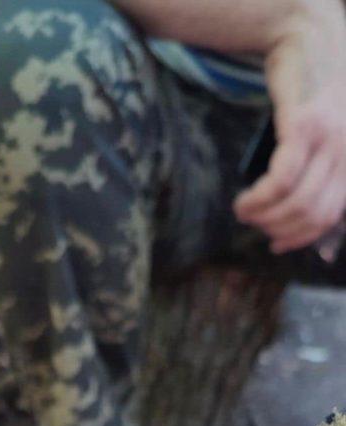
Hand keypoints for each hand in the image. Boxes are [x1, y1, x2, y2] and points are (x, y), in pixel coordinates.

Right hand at [234, 0, 345, 253]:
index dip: (301, 238)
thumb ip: (322, 165)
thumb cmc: (315, 83)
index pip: (331, 216)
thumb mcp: (328, 129)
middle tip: (256, 225)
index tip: (277, 244)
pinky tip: (245, 200)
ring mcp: (330, 138)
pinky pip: (282, 179)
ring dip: (264, 217)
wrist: (310, 32)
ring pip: (297, 202)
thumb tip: (297, 211)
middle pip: (313, 214)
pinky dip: (260, 198)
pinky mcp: (305, 126)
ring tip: (245, 212)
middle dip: (279, 230)